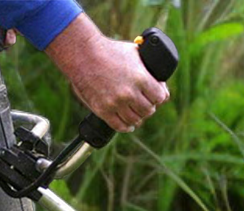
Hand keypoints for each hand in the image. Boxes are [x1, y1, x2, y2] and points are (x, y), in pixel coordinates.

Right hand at [45, 15, 169, 132]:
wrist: (83, 53)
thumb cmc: (109, 50)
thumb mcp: (133, 52)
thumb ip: (148, 66)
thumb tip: (161, 82)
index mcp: (140, 77)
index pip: (160, 97)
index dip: (159, 96)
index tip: (156, 96)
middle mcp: (129, 92)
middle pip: (149, 110)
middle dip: (148, 107)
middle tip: (144, 103)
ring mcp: (116, 103)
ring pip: (135, 120)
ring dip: (137, 117)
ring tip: (135, 112)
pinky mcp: (103, 110)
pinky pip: (120, 126)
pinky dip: (126, 127)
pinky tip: (128, 124)